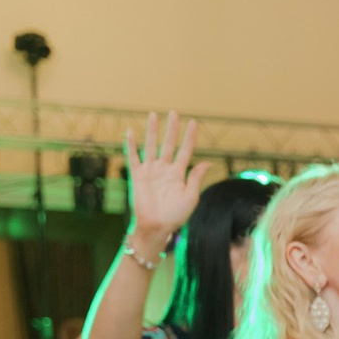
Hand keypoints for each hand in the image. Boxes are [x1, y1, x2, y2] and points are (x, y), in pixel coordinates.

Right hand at [124, 111, 210, 253]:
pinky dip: (131, 145)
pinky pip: (133, 157)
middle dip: (171, 129)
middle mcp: (164, 169)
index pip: (185, 150)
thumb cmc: (176, 215)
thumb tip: (208, 162)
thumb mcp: (191, 196)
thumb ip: (196, 177)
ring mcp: (150, 171)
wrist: (158, 226)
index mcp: (179, 173)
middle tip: (173, 112)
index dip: (189, 137)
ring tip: (153, 115)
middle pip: (168, 144)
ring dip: (152, 131)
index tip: (194, 122)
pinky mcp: (137, 175)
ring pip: (151, 146)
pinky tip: (130, 132)